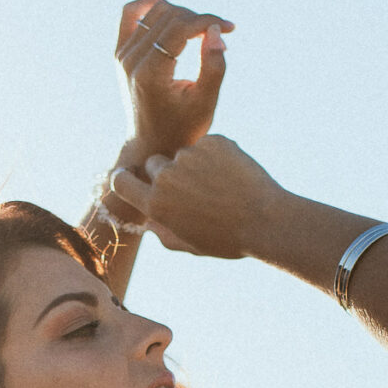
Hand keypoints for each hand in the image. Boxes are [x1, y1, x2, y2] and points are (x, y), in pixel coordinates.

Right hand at [108, 135, 285, 261]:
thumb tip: (149, 222)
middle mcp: (167, 177)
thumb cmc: (228, 239)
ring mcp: (189, 156)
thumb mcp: (192, 245)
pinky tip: (233, 175)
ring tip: (220, 186)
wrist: (266, 221)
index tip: (129, 177)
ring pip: (183, 154)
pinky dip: (216, 156)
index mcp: (156, 204)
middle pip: (153, 164)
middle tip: (192, 188)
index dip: (124, 179)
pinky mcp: (213, 142)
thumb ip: (164, 234)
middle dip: (165, 172)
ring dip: (194, 164)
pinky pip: (207, 146)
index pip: (121, 182)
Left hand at [115, 0, 233, 167]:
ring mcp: (122, 54)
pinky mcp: (120, 52)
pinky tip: (171, 11)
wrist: (151, 144)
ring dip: (182, 14)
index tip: (230, 27)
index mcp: (151, 73)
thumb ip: (214, 66)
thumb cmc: (183, 128)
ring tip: (200, 32)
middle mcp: (131, 60)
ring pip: (154, 10)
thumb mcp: (206, 102)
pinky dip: (151, 6)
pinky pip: (131, 13)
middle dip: (199, 19)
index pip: (180, 27)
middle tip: (218, 35)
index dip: (208, 21)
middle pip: (169, 15)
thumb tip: (216, 30)